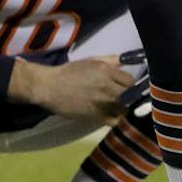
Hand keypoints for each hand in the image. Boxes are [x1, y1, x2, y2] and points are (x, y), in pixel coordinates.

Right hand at [11, 55, 131, 120]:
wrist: (51, 87)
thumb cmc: (71, 72)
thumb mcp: (92, 60)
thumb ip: (112, 60)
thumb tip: (129, 61)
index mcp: (107, 71)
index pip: (131, 81)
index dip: (130, 84)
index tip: (127, 86)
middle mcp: (107, 87)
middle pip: (130, 95)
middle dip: (129, 96)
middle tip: (124, 97)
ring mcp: (103, 103)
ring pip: (125, 109)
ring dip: (123, 108)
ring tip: (118, 106)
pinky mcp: (96, 117)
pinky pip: (115, 121)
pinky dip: (116, 119)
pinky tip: (112, 115)